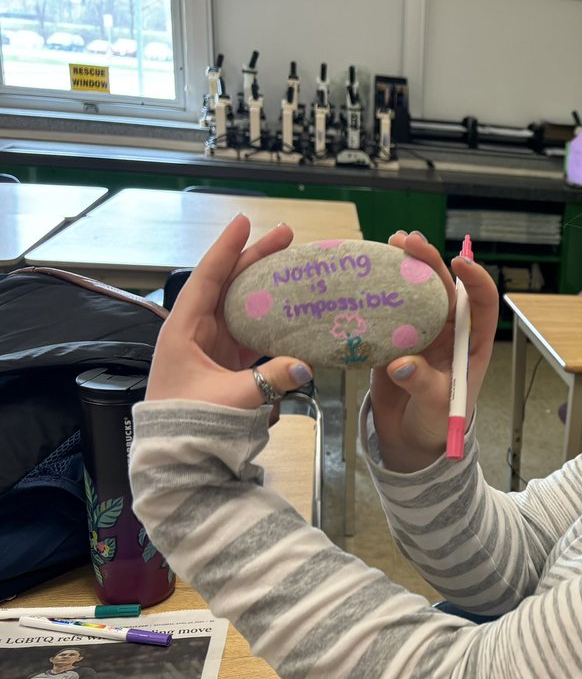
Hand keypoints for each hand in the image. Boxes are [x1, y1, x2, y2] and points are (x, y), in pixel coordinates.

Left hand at [146, 215, 313, 406]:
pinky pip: (248, 330)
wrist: (177, 457)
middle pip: (227, 284)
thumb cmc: (190, 424)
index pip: (207, 278)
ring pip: (239, 305)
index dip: (227, 249)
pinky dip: (268, 317)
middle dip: (254, 259)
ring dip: (264, 286)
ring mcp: (210, 346)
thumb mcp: (232, 398)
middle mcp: (195, 331)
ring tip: (290, 265)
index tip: (245, 221)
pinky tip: (289, 309)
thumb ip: (271, 378)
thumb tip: (307, 363)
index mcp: (184, 330)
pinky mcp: (224, 363)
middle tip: (285, 236)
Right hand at [369, 231, 499, 470]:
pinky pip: (388, 310)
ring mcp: (421, 333)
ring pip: (415, 292)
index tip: (460, 263)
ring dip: (405, 267)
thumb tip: (402, 363)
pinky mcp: (394, 340)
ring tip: (391, 242)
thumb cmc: (437, 425)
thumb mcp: (438, 407)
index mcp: (472, 344)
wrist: (411, 442)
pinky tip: (365, 272)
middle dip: (430, 261)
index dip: (475, 279)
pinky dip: (378, 291)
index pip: (482, 304)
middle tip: (409, 241)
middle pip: (444, 288)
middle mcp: (449, 332)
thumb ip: (423, 383)